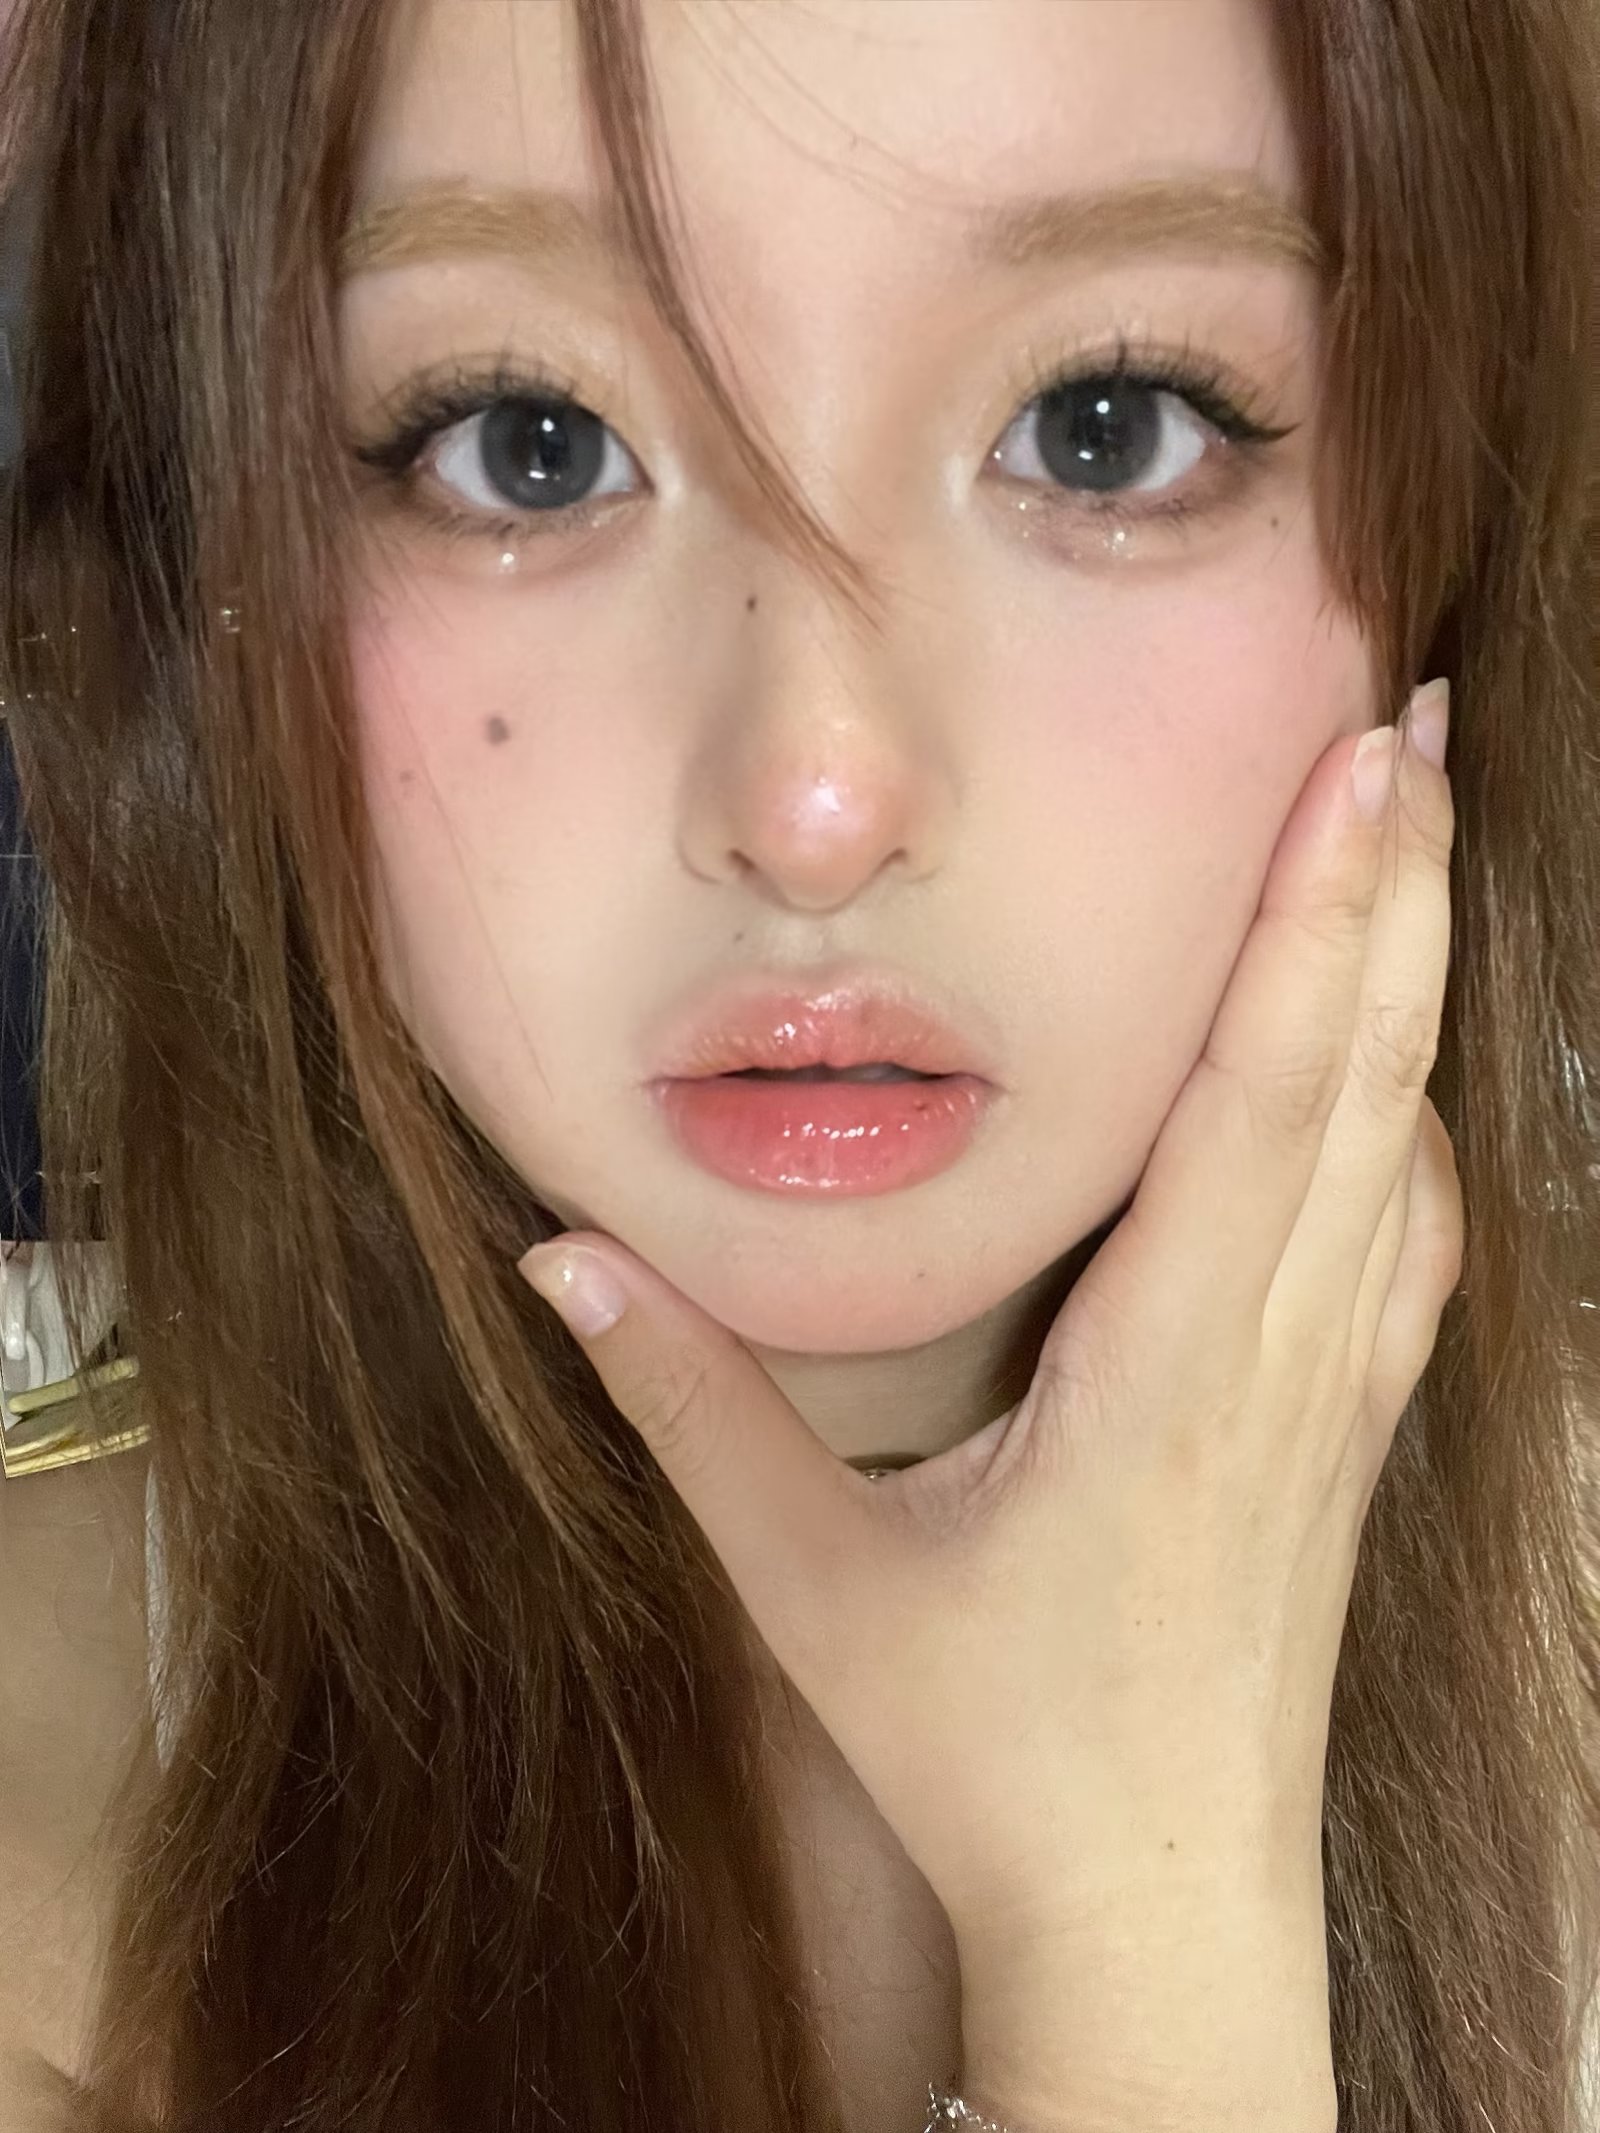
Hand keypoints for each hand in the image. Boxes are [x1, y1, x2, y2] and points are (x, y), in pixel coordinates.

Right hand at [518, 681, 1460, 2122]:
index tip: (1360, 774)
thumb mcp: (814, 1585)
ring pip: (1407, 1150)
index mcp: (1162, 1374)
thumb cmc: (994, 1754)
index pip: (1257, 1107)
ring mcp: (1333, 1396)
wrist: (1161, 1912)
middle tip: (1419, 724)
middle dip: (1396, 892)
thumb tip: (561, 1264)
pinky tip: (1403, 1068)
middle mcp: (1276, 1360)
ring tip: (1421, 831)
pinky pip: (1412, 1245)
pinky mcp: (1346, 1433)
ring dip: (1415, 983)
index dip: (1313, 929)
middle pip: (1364, 1088)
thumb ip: (686, 1409)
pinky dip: (1415, 1120)